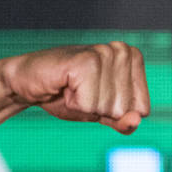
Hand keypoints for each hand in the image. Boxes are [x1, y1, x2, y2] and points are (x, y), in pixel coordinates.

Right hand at [0, 43, 150, 133]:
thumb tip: (135, 121)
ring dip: (85, 106)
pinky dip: (74, 103)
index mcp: (133, 58)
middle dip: (99, 109)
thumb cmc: (68, 94)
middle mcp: (122, 51)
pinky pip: (89, 104)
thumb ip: (123, 121)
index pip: (142, 109)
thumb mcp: (102, 112)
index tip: (97, 96)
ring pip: (107, 107)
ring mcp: (104, 53)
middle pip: (124, 109)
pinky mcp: (85, 61)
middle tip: (81, 92)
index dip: (116, 112)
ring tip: (72, 88)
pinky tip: (65, 86)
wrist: (29, 83)